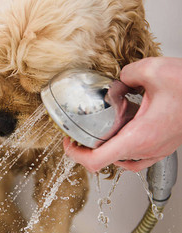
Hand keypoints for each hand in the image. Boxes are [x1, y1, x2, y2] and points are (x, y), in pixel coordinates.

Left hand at [64, 57, 181, 171]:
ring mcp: (157, 150)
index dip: (76, 155)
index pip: (97, 161)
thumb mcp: (152, 70)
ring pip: (123, 160)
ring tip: (99, 132)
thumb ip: (126, 74)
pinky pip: (137, 155)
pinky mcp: (164, 145)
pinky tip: (123, 128)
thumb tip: (120, 79)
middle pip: (107, 161)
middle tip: (80, 133)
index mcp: (139, 137)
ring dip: (107, 148)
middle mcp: (147, 149)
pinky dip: (124, 146)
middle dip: (89, 148)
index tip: (68, 143)